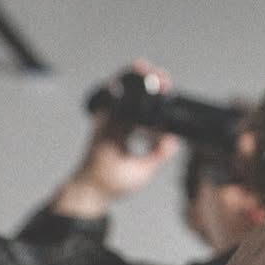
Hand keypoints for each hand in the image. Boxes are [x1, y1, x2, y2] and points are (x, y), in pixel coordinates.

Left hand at [51, 59, 179, 218]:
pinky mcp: (106, 123)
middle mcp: (106, 119)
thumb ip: (158, 155)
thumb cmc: (110, 181)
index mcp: (113, 128)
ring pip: (120, 91)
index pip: (134, 99)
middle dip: (143, 77)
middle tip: (162, 77)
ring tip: (157, 81)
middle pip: (124, 86)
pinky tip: (147, 98)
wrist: (90, 187)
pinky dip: (133, 97)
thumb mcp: (140, 172)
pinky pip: (119, 102)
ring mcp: (104, 119)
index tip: (162, 80)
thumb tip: (174, 140)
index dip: (150, 86)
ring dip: (138, 84)